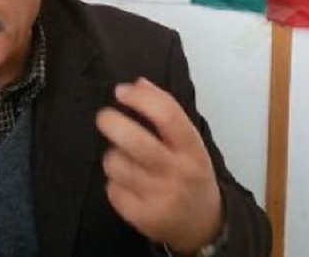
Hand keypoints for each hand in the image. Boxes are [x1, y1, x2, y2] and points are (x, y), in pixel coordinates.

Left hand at [95, 77, 222, 253]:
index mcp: (192, 149)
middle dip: (112, 122)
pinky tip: (127, 183)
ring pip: (117, 165)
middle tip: (104, 117)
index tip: (121, 91)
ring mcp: (160, 198)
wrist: (204, 225)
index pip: (167, 115)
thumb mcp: (190, 143)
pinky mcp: (143, 218)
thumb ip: (167, 114)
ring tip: (122, 157)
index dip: (140, 98)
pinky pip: (113, 190)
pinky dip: (114, 183)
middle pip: (135, 141)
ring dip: (113, 156)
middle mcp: (178, 172)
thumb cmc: (192, 174)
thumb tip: (137, 83)